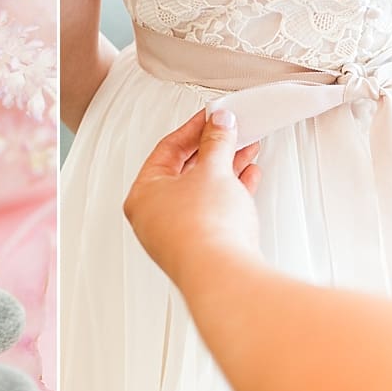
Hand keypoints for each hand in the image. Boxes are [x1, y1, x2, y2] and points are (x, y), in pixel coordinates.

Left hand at [123, 108, 261, 287]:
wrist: (223, 275)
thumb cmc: (203, 227)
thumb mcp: (212, 170)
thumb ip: (216, 142)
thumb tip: (218, 123)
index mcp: (143, 194)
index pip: (167, 150)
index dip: (194, 128)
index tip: (213, 116)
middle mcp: (155, 216)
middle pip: (185, 170)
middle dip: (213, 148)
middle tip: (231, 130)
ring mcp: (178, 234)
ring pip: (202, 191)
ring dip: (226, 168)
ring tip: (246, 148)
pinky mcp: (202, 247)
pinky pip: (215, 210)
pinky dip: (231, 191)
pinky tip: (248, 176)